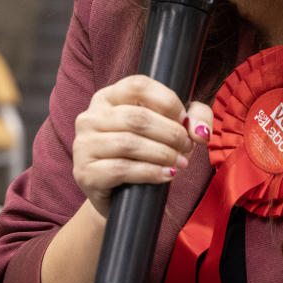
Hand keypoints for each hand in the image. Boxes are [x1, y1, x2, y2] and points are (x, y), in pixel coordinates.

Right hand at [71, 75, 212, 218]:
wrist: (120, 196)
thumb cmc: (145, 155)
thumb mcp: (171, 128)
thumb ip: (194, 118)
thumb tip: (200, 131)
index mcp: (107, 97)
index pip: (138, 85)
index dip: (167, 101)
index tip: (184, 119)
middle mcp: (89, 117)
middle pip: (137, 117)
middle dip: (170, 133)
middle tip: (187, 146)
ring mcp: (83, 145)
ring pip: (129, 143)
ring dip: (163, 153)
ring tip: (181, 162)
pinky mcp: (85, 173)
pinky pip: (121, 169)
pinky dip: (150, 172)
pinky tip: (166, 175)